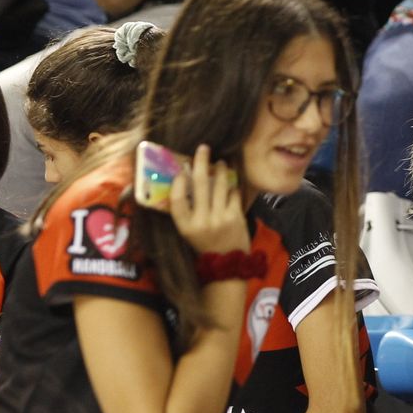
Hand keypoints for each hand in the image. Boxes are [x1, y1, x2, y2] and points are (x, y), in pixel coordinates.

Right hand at [168, 144, 250, 259]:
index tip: (182, 170)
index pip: (177, 200)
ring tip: (220, 162)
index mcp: (185, 226)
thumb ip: (187, 210)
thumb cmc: (204, 243)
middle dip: (202, 162)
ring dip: (221, 170)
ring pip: (220, 185)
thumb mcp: (189, 231)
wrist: (227, 263)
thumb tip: (185, 179)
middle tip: (204, 148)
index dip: (178, 183)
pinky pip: (234, 193)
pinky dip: (232, 186)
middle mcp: (202, 222)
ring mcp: (220, 218)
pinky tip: (231, 182)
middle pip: (200, 185)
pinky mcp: (236, 217)